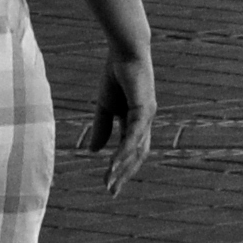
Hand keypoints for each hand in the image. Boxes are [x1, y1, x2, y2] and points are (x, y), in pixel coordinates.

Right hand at [88, 44, 156, 193]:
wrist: (125, 51)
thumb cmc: (116, 74)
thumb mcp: (105, 106)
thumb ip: (102, 127)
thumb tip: (94, 152)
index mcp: (137, 120)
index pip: (131, 150)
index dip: (121, 168)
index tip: (109, 185)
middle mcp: (146, 121)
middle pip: (137, 155)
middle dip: (125, 173)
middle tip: (112, 191)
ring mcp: (147, 116)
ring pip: (136, 148)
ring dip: (122, 167)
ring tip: (110, 182)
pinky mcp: (144, 109)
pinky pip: (134, 136)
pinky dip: (124, 151)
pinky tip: (113, 163)